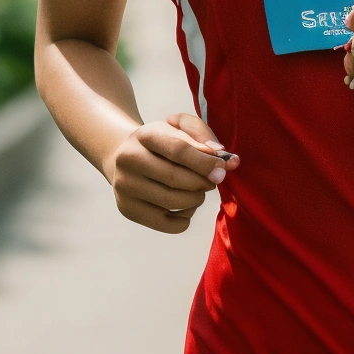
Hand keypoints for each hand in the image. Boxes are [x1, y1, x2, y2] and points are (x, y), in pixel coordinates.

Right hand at [103, 111, 237, 233]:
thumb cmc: (161, 144)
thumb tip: (229, 161)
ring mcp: (125, 187)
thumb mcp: (180, 128)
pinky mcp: (128, 210)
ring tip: (197, 191)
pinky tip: (183, 206)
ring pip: (173, 202)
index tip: (222, 169)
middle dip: (202, 182)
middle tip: (212, 181)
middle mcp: (127, 160)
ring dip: (196, 199)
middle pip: (175, 178)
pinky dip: (186, 218)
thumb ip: (204, 137)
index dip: (205, 162)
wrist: (126, 157)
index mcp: (143, 135)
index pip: (178, 150)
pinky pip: (169, 225)